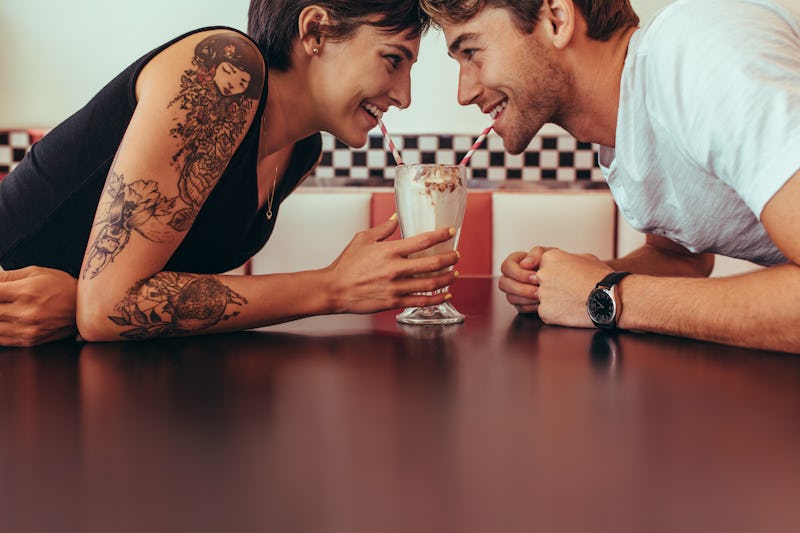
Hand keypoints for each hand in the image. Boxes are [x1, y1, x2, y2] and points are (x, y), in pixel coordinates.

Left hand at [0, 266, 77, 345]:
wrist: (84, 307)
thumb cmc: (62, 287)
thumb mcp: (36, 272)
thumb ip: (8, 276)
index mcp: (26, 292)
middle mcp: (26, 312)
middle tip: (0, 301)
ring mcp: (28, 329)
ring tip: (2, 312)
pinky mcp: (31, 340)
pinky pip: (2, 340)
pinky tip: (3, 322)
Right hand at [326, 215, 459, 313]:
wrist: (335, 289)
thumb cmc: (346, 265)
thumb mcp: (362, 239)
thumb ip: (383, 230)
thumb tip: (395, 218)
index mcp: (389, 251)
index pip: (423, 240)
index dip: (441, 235)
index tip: (450, 232)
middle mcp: (396, 269)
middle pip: (433, 263)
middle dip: (450, 259)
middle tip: (456, 255)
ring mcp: (396, 287)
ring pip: (431, 284)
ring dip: (447, 278)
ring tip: (454, 274)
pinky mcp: (394, 302)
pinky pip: (421, 301)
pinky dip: (437, 299)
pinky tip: (445, 295)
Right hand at [498, 246, 551, 313]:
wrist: (562, 278)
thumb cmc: (553, 264)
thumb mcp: (548, 253)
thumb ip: (536, 253)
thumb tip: (524, 264)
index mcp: (513, 262)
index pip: (506, 267)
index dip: (519, 273)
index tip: (535, 276)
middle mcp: (510, 277)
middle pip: (503, 284)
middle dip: (521, 288)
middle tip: (538, 289)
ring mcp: (513, 291)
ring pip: (510, 297)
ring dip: (526, 298)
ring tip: (541, 296)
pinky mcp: (519, 303)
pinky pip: (519, 307)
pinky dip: (530, 306)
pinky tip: (541, 303)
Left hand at [534, 249, 611, 327]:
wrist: (609, 298)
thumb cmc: (600, 277)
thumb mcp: (583, 257)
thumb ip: (565, 258)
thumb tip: (558, 262)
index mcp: (550, 258)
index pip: (543, 266)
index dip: (556, 275)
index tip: (567, 279)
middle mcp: (542, 274)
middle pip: (541, 282)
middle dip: (553, 288)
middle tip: (571, 291)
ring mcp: (542, 294)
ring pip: (543, 298)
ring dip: (555, 301)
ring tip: (573, 301)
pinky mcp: (544, 312)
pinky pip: (546, 313)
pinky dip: (556, 314)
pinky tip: (571, 311)